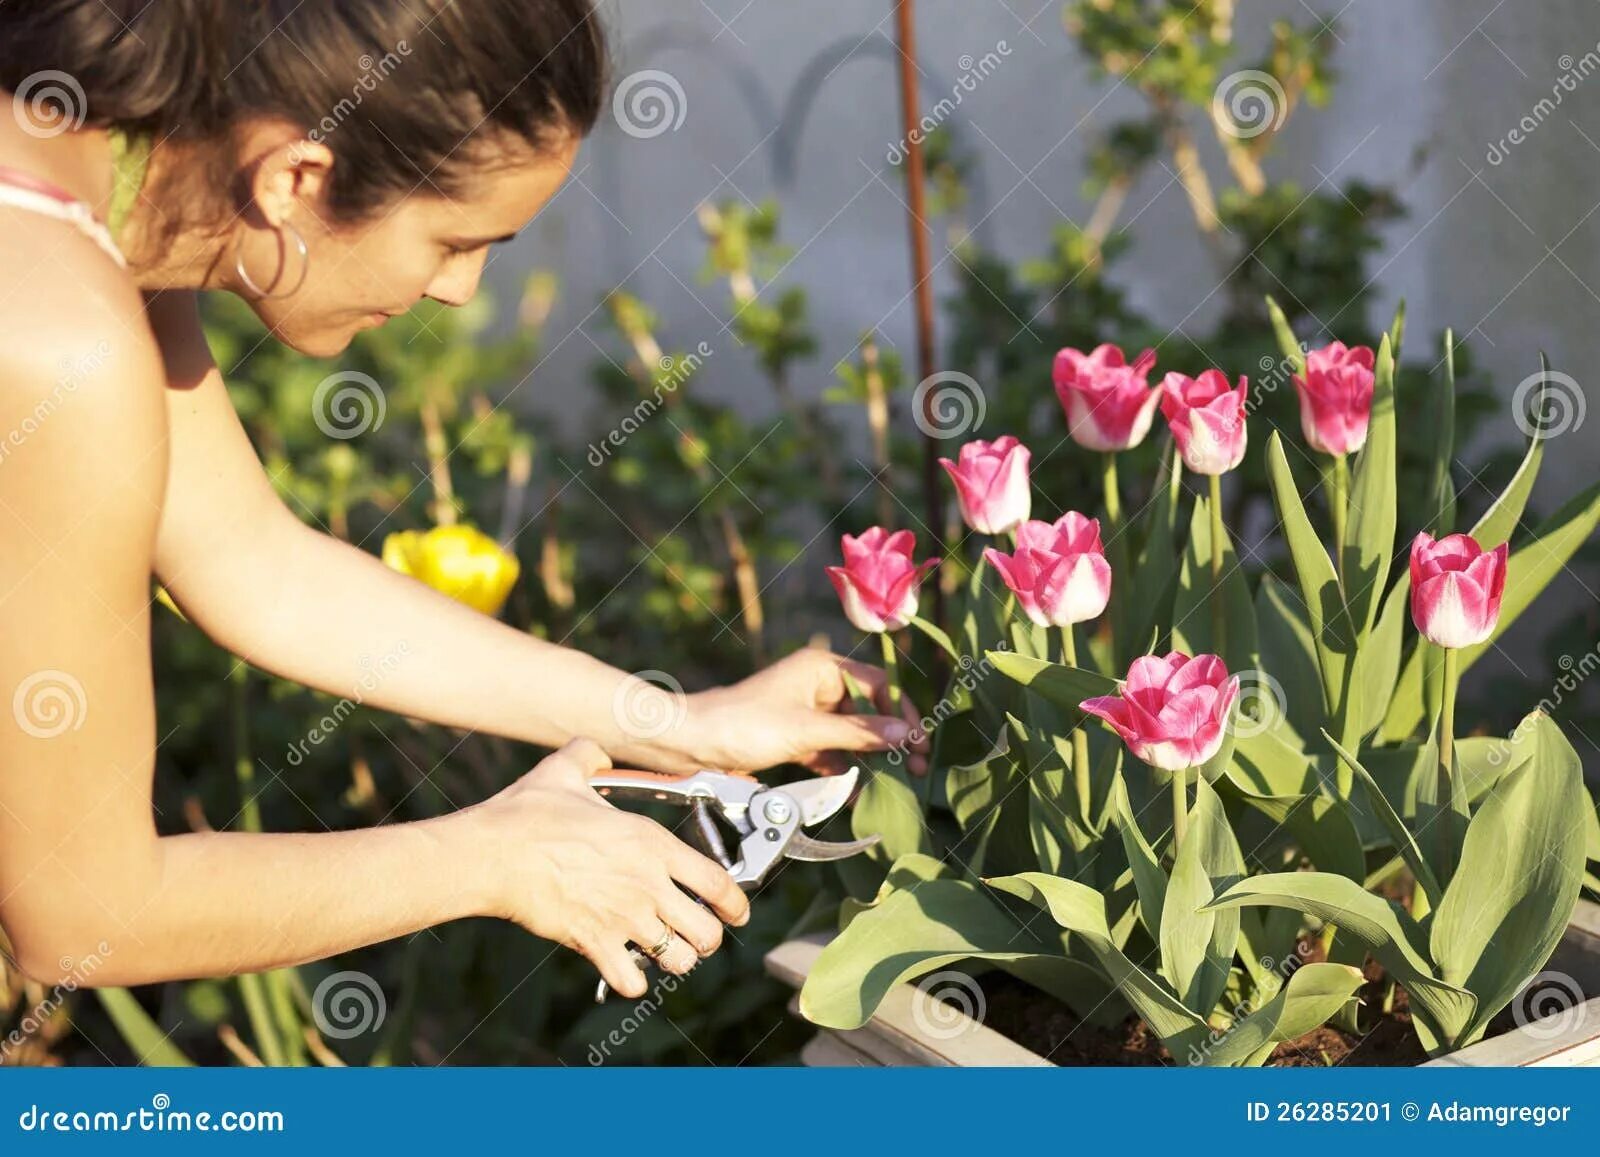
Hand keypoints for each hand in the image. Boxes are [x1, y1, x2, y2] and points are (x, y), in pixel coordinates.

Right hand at [473, 739, 750, 998]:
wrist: (492, 853)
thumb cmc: (527, 814)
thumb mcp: (566, 769)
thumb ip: (590, 755)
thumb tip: (593, 751)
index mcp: (650, 843)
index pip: (719, 884)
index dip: (736, 904)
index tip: (736, 913)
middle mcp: (647, 885)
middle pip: (708, 933)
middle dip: (706, 938)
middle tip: (693, 933)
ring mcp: (623, 918)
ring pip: (677, 961)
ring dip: (672, 959)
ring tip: (660, 949)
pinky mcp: (593, 944)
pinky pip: (632, 983)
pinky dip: (631, 981)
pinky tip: (623, 965)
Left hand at [688, 647, 929, 774]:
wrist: (693, 744)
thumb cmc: (745, 725)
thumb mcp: (808, 730)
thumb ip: (859, 733)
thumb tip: (906, 732)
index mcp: (822, 668)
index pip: (877, 684)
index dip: (901, 711)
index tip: (920, 740)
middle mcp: (818, 685)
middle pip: (868, 710)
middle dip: (892, 738)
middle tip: (918, 765)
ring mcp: (807, 712)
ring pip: (852, 734)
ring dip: (872, 757)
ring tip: (897, 781)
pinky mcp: (796, 738)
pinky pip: (832, 751)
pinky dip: (845, 769)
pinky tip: (859, 791)